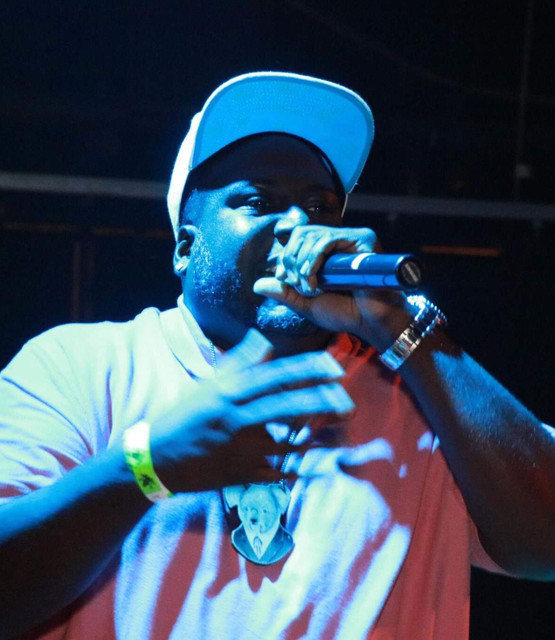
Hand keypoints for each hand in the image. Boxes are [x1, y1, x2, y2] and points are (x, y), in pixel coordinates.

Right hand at [149, 329, 353, 492]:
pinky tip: (322, 466)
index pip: (274, 375)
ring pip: (287, 444)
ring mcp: (239, 449)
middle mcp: (236, 418)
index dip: (307, 370)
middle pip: (286, 406)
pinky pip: (277, 473)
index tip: (334, 367)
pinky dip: (300, 470)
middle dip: (321, 404)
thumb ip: (240, 361)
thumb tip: (265, 340)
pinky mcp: (241, 474)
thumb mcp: (209, 383)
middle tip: (348, 403)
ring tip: (343, 433)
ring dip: (318, 440)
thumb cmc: (186, 415)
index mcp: (228, 392)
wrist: (156, 458)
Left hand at [253, 225, 411, 349]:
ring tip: (309, 286)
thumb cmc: (344, 313)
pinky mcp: (362, 240)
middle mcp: (339, 241)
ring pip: (312, 235)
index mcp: (326, 251)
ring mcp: (351, 238)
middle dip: (291, 259)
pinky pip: (328, 240)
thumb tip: (257, 284)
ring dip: (302, 263)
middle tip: (297, 284)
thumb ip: (284, 292)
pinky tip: (315, 281)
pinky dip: (314, 260)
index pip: (298, 238)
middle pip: (301, 233)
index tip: (285, 278)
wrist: (369, 323)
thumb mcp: (306, 303)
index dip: (286, 255)